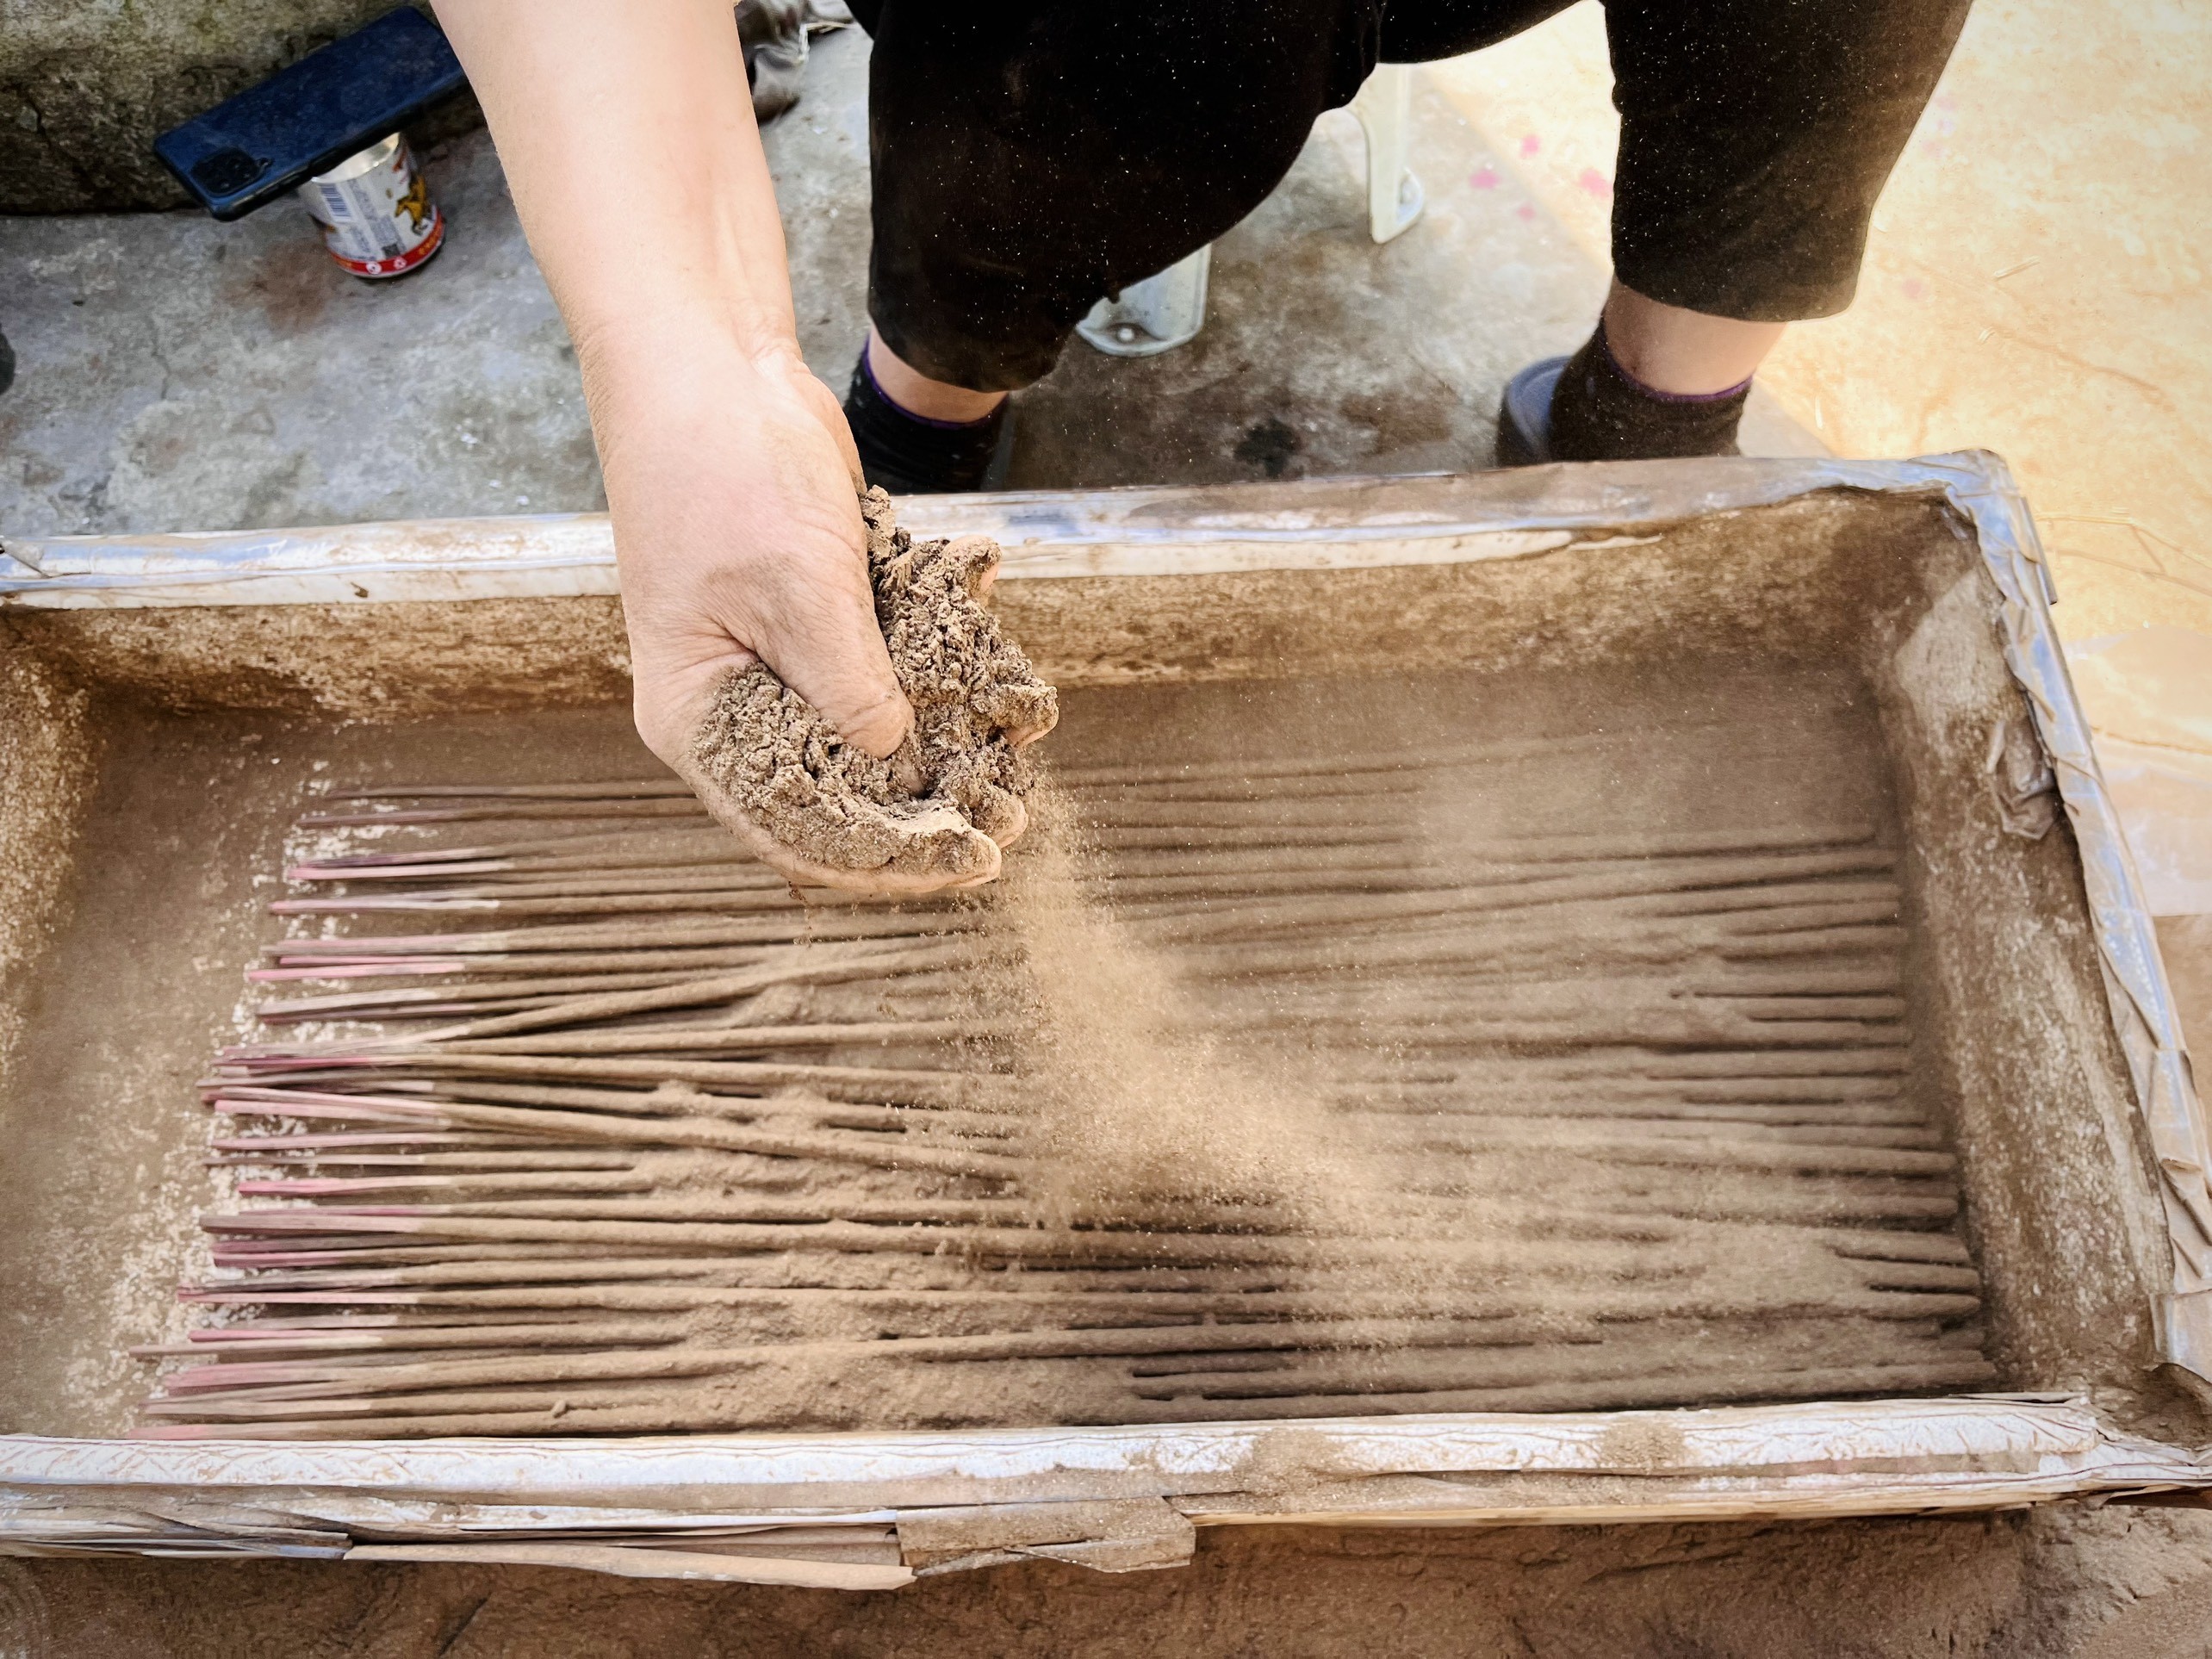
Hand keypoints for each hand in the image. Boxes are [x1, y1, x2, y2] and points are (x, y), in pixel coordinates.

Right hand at [593, 334, 1043, 894]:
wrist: (710, 363)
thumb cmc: (724, 469)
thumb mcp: (798, 586)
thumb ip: (850, 683)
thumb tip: (896, 760)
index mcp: (698, 718)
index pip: (792, 825)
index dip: (880, 856)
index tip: (962, 861)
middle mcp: (734, 704)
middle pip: (835, 792)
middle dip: (921, 810)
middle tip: (1007, 824)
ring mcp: (776, 660)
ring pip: (866, 733)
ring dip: (941, 748)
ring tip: (1017, 766)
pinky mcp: (819, 617)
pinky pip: (883, 669)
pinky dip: (937, 676)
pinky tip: (1000, 686)